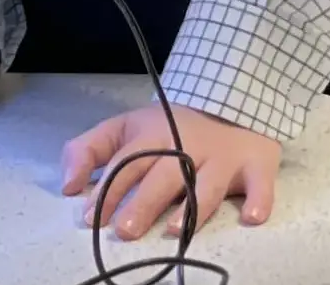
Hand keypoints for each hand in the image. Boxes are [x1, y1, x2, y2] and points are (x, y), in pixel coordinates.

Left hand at [63, 104, 279, 239]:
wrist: (232, 98)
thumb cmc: (170, 127)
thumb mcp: (125, 128)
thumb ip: (87, 150)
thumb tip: (67, 186)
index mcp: (154, 134)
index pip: (127, 163)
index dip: (108, 190)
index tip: (91, 218)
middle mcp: (189, 146)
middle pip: (165, 175)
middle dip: (144, 202)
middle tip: (126, 230)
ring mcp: (224, 158)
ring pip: (208, 184)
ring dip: (192, 207)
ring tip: (174, 231)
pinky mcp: (257, 165)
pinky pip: (261, 184)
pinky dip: (259, 201)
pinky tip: (251, 218)